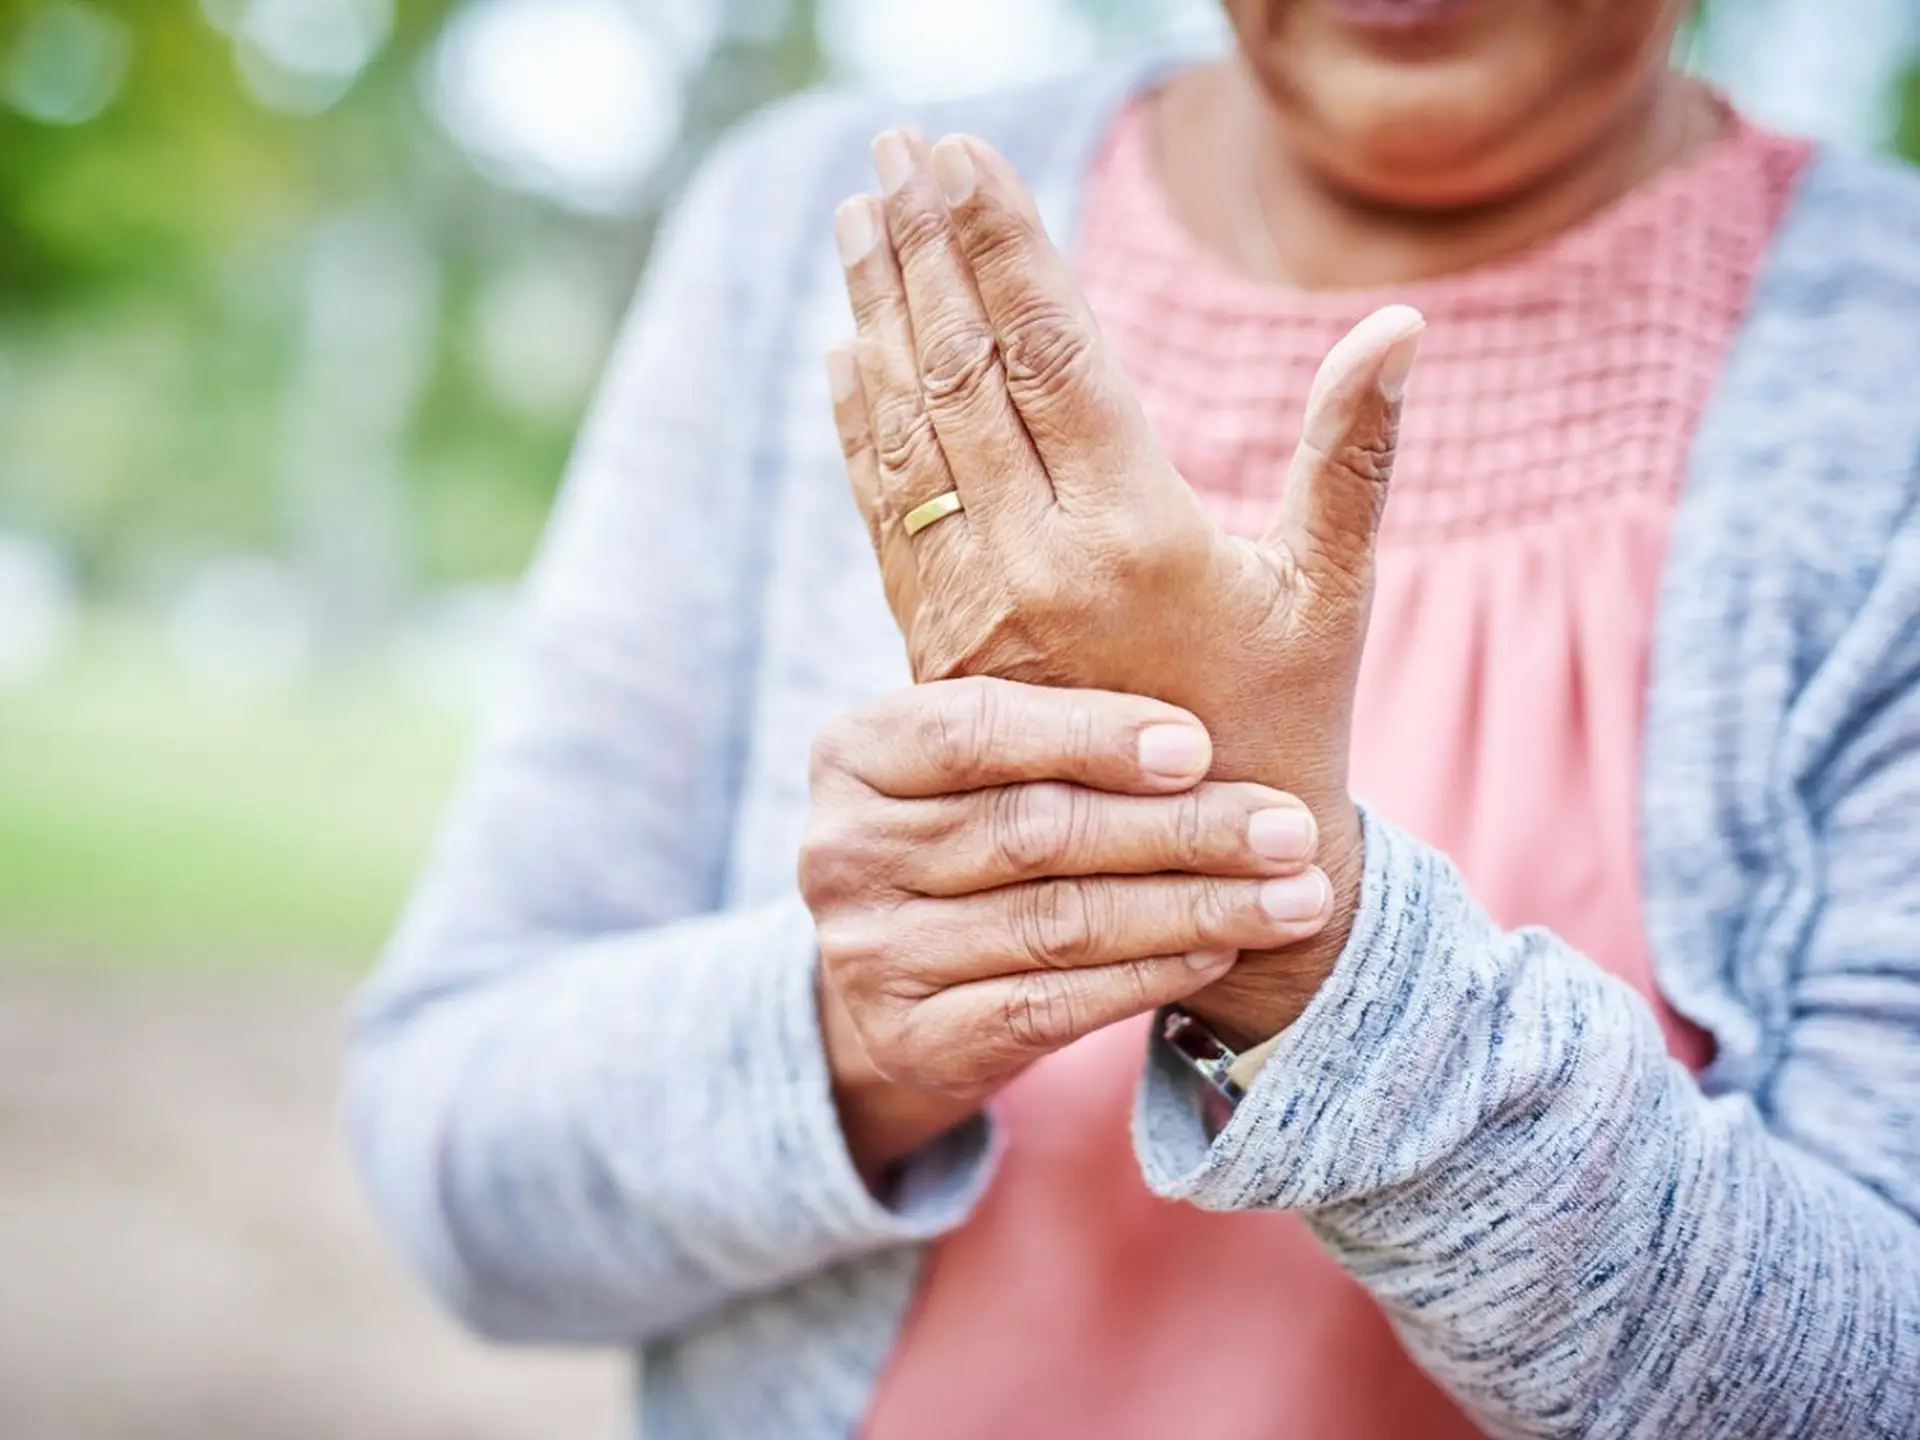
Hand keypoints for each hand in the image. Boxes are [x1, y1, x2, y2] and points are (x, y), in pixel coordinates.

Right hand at [801, 677, 1330, 1182]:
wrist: (907, 983)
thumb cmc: (982, 830)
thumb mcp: (988, 757)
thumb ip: (1064, 697)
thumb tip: (1222, 588)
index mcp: (852, 752)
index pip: (971, 728)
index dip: (1089, 735)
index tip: (1200, 744)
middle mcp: (840, 851)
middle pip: (1031, 831)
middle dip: (1179, 830)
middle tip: (1291, 827)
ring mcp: (868, 954)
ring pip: (1058, 922)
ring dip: (1194, 908)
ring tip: (1294, 894)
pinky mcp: (911, 1039)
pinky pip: (1051, 1004)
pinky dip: (1150, 976)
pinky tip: (1222, 950)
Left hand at [825, 130, 1423, 1044]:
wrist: (1197, 881)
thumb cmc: (1289, 725)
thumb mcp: (1331, 591)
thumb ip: (1353, 455)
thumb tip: (1399, 324)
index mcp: (1134, 532)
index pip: (1050, 348)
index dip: (1001, 242)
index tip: (960, 153)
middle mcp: (1034, 562)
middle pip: (962, 371)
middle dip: (925, 250)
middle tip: (894, 146)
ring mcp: (972, 609)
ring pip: (911, 435)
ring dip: (878, 318)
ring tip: (857, 220)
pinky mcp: (939, 649)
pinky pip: (888, 516)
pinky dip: (862, 430)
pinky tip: (845, 358)